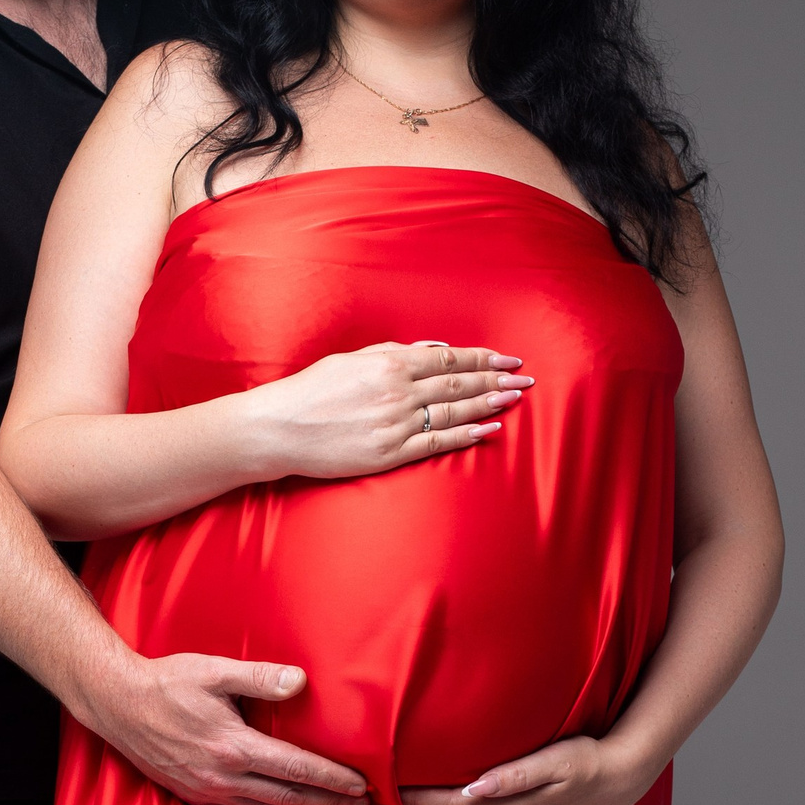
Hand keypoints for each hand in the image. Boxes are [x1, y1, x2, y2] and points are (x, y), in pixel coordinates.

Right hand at [88, 652, 369, 804]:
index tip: (360, 786)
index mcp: (234, 747)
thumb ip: (260, 677)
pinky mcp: (196, 797)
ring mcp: (209, 792)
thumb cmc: (167, 683)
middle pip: (289, 798)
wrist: (118, 705)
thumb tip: (300, 681)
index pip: (296, 769)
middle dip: (330, 804)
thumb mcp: (215, 671)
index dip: (332, 780)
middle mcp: (224, 777)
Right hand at [246, 341, 530, 482]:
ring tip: (514, 398)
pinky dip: (466, 435)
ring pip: (454, 411)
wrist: (279, 428)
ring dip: (489, 404)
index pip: (449, 358)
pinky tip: (489, 429)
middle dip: (496, 379)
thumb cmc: (310, 391)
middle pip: (459, 384)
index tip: (507, 359)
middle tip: (525, 379)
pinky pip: (437, 442)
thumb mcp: (351, 359)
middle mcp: (398, 391)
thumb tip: (432, 352)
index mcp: (389, 363)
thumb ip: (393, 353)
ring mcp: (396, 423)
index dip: (482, 359)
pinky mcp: (390, 452)